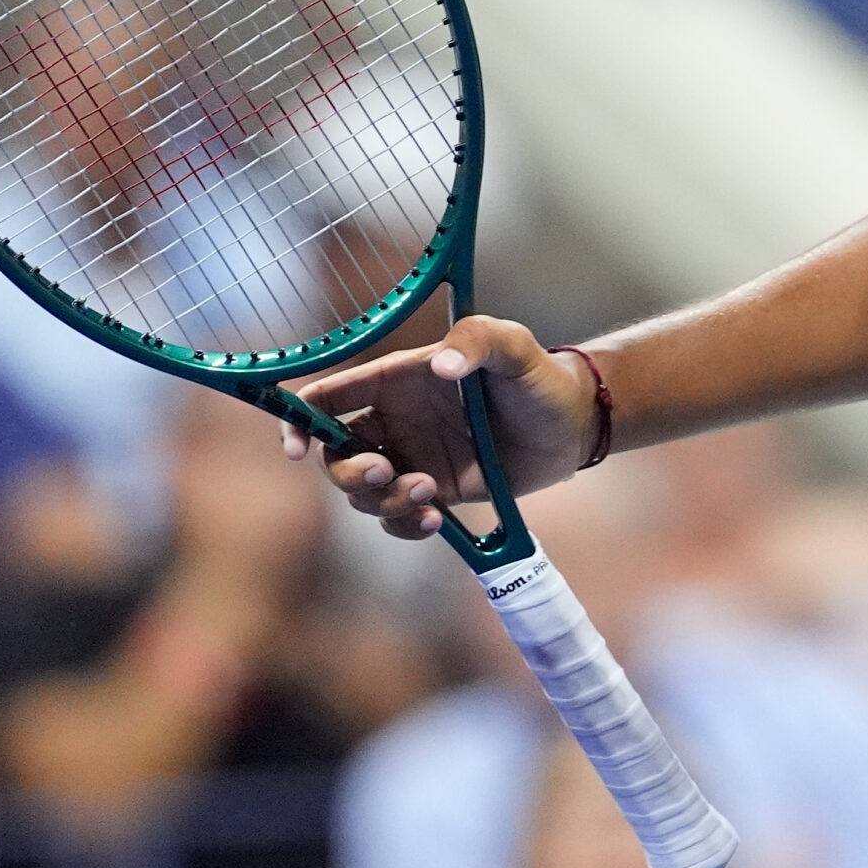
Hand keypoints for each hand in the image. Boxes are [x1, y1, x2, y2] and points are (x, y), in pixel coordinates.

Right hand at [281, 317, 596, 538]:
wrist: (572, 424)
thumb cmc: (537, 375)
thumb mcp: (512, 346)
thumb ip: (477, 341)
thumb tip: (442, 365)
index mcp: (397, 380)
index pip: (329, 397)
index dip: (299, 418)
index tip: (295, 448)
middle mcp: (395, 421)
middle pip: (334, 455)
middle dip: (346, 471)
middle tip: (385, 471)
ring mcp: (412, 459)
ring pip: (363, 493)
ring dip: (384, 501)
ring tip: (430, 493)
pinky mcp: (434, 493)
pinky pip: (397, 519)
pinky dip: (404, 526)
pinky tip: (435, 520)